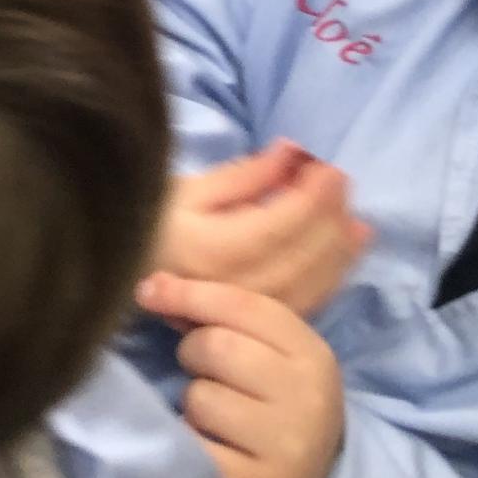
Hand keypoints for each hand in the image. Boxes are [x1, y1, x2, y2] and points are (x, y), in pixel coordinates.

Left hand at [139, 272, 345, 477]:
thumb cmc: (275, 399)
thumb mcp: (266, 351)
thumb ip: (216, 313)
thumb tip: (151, 285)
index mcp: (312, 355)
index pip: (242, 305)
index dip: (187, 293)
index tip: (147, 291)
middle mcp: (308, 399)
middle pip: (216, 346)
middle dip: (193, 352)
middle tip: (204, 371)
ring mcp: (287, 446)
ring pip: (200, 398)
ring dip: (193, 404)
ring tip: (217, 416)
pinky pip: (192, 444)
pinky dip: (188, 439)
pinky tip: (209, 443)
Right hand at [153, 140, 371, 316]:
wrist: (120, 269)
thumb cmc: (150, 221)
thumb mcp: (188, 188)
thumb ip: (245, 175)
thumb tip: (294, 154)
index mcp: (212, 250)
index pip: (278, 224)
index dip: (311, 196)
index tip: (330, 168)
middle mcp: (235, 288)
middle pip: (301, 256)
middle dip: (330, 218)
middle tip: (344, 184)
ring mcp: (247, 311)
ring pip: (309, 285)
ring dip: (339, 252)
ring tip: (357, 223)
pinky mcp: (254, 323)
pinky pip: (304, 303)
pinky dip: (329, 278)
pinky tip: (341, 256)